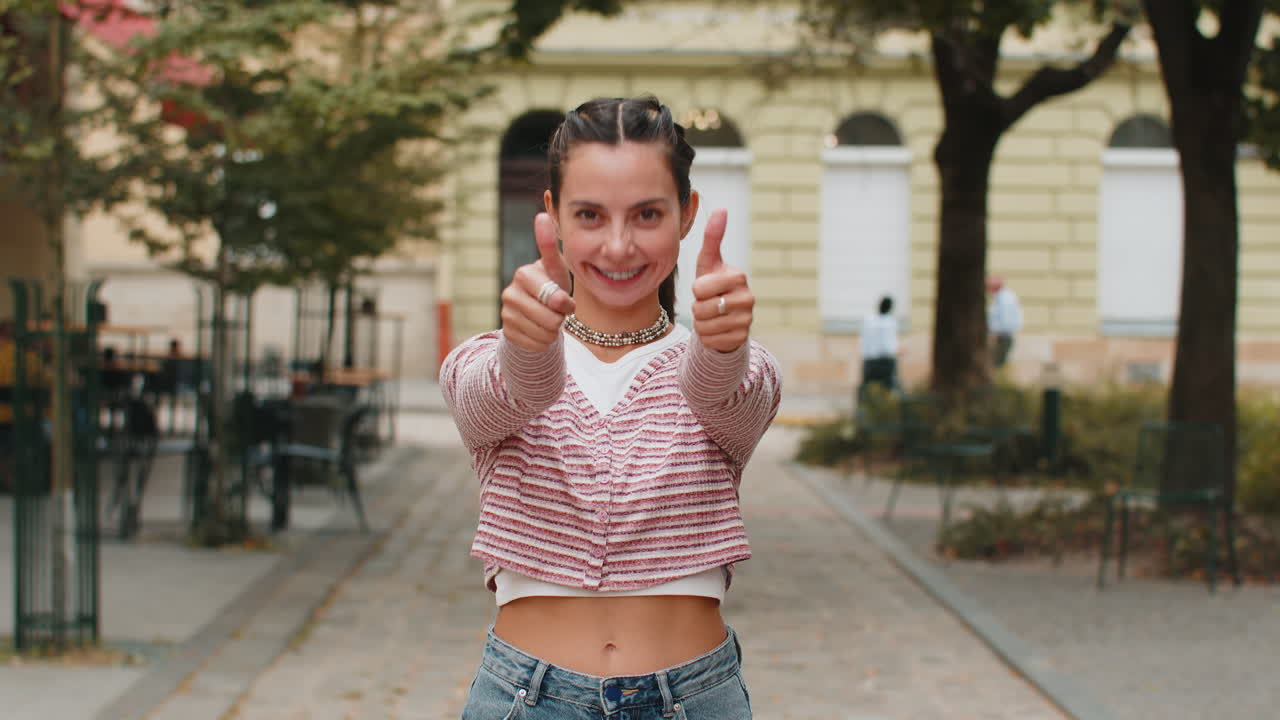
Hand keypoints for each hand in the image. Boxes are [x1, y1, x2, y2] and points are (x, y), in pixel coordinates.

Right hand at [501, 213, 574, 350]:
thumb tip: (541, 214)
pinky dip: (545, 342)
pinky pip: (537, 344)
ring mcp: (506, 313)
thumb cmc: (552, 285)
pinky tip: (541, 331)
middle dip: (561, 317)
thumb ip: (550, 246)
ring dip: (554, 330)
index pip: (552, 295)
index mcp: (524, 274)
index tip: (564, 303)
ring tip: (551, 319)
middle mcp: (510, 292)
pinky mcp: (507, 332)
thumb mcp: (556, 268)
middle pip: (550, 317)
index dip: (564, 303)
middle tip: (559, 310)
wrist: (537, 312)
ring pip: (545, 332)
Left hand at [690, 209, 752, 352]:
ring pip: (704, 326)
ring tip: (711, 316)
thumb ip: (713, 238)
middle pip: (701, 309)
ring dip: (700, 323)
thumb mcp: (709, 263)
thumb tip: (721, 209)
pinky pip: (709, 341)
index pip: (700, 288)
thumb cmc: (713, 285)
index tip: (706, 287)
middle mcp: (748, 299)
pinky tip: (716, 329)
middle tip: (708, 303)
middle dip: (697, 308)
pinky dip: (707, 337)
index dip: (697, 290)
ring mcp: (747, 321)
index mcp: (739, 277)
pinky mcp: (741, 339)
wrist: (725, 317)